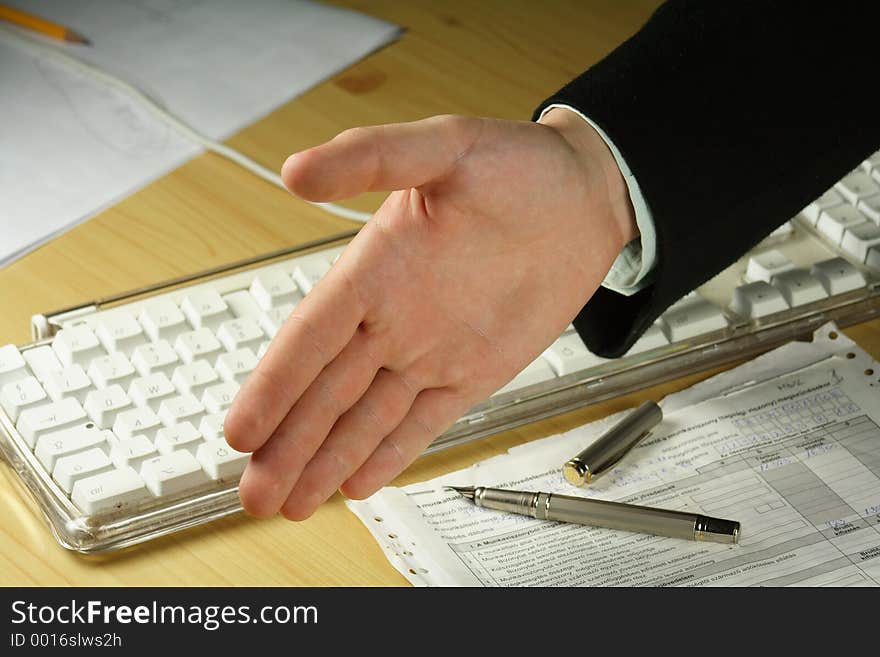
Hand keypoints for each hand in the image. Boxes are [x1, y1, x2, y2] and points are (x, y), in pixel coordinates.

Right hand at [224, 110, 636, 519]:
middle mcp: (393, 317)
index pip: (309, 338)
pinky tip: (357, 481)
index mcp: (374, 268)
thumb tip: (297, 171)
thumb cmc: (518, 166)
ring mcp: (430, 349)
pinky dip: (390, 453)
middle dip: (288, 445)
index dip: (273, 387)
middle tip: (253, 493)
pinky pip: (422, 421)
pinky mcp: (472, 372)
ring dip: (326, 461)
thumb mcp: (446, 146)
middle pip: (326, 393)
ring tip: (289, 501)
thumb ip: (373, 157)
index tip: (241, 431)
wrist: (585, 198)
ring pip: (366, 417)